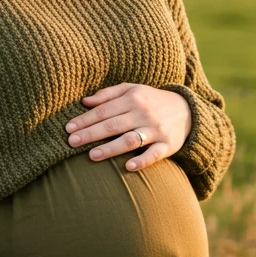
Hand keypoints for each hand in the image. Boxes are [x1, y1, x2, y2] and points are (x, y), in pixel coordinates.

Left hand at [65, 83, 191, 171]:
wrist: (187, 110)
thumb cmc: (151, 100)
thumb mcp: (132, 90)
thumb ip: (108, 94)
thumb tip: (84, 102)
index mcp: (133, 99)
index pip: (104, 110)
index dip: (85, 119)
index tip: (68, 128)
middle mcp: (143, 114)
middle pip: (113, 125)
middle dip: (91, 134)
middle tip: (71, 142)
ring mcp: (156, 130)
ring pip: (130, 140)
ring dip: (110, 148)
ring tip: (92, 155)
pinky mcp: (167, 145)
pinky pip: (154, 154)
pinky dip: (142, 160)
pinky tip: (128, 167)